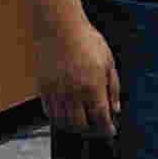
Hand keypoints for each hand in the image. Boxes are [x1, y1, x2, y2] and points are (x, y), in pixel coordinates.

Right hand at [37, 16, 121, 136]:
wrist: (59, 27)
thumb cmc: (86, 40)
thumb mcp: (109, 62)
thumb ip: (113, 88)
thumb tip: (115, 109)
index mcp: (92, 86)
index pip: (100, 117)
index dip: (106, 128)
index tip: (110, 132)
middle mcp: (72, 92)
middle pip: (80, 124)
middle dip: (90, 130)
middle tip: (96, 128)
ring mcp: (55, 91)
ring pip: (63, 121)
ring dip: (73, 126)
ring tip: (82, 123)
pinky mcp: (42, 88)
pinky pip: (49, 112)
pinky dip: (58, 118)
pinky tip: (66, 114)